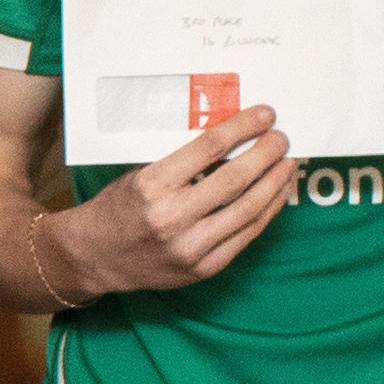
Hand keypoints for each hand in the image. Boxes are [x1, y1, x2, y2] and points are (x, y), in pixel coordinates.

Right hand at [51, 112, 297, 297]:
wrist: (95, 257)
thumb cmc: (119, 208)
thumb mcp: (140, 174)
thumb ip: (182, 162)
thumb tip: (233, 140)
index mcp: (152, 186)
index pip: (209, 148)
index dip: (243, 128)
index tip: (265, 115)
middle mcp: (171, 218)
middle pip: (234, 179)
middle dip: (266, 153)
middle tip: (282, 138)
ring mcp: (190, 247)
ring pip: (248, 209)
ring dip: (275, 183)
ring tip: (288, 164)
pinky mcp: (203, 267)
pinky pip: (246, 235)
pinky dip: (267, 211)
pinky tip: (275, 194)